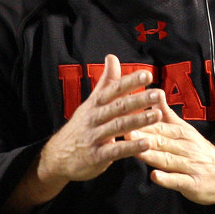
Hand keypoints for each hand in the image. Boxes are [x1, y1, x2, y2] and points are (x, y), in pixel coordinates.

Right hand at [4, 55, 160, 213]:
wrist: (57, 156)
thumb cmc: (81, 126)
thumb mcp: (91, 103)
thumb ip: (106, 82)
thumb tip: (112, 57)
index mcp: (95, 104)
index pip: (113, 89)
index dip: (129, 82)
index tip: (147, 74)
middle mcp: (94, 118)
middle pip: (118, 106)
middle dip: (138, 99)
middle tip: (158, 94)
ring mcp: (95, 137)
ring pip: (118, 126)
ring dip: (138, 121)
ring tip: (157, 115)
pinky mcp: (96, 156)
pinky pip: (115, 151)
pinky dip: (131, 147)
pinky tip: (147, 144)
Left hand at [130, 90, 214, 204]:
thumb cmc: (199, 150)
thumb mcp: (185, 130)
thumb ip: (167, 114)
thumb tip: (155, 92)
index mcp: (183, 133)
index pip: (162, 126)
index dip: (144, 123)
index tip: (126, 118)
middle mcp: (186, 147)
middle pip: (163, 141)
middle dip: (145, 137)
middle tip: (127, 132)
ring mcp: (190, 166)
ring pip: (169, 159)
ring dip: (152, 155)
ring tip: (137, 151)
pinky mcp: (193, 183)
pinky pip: (179, 180)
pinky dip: (167, 179)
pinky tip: (155, 176)